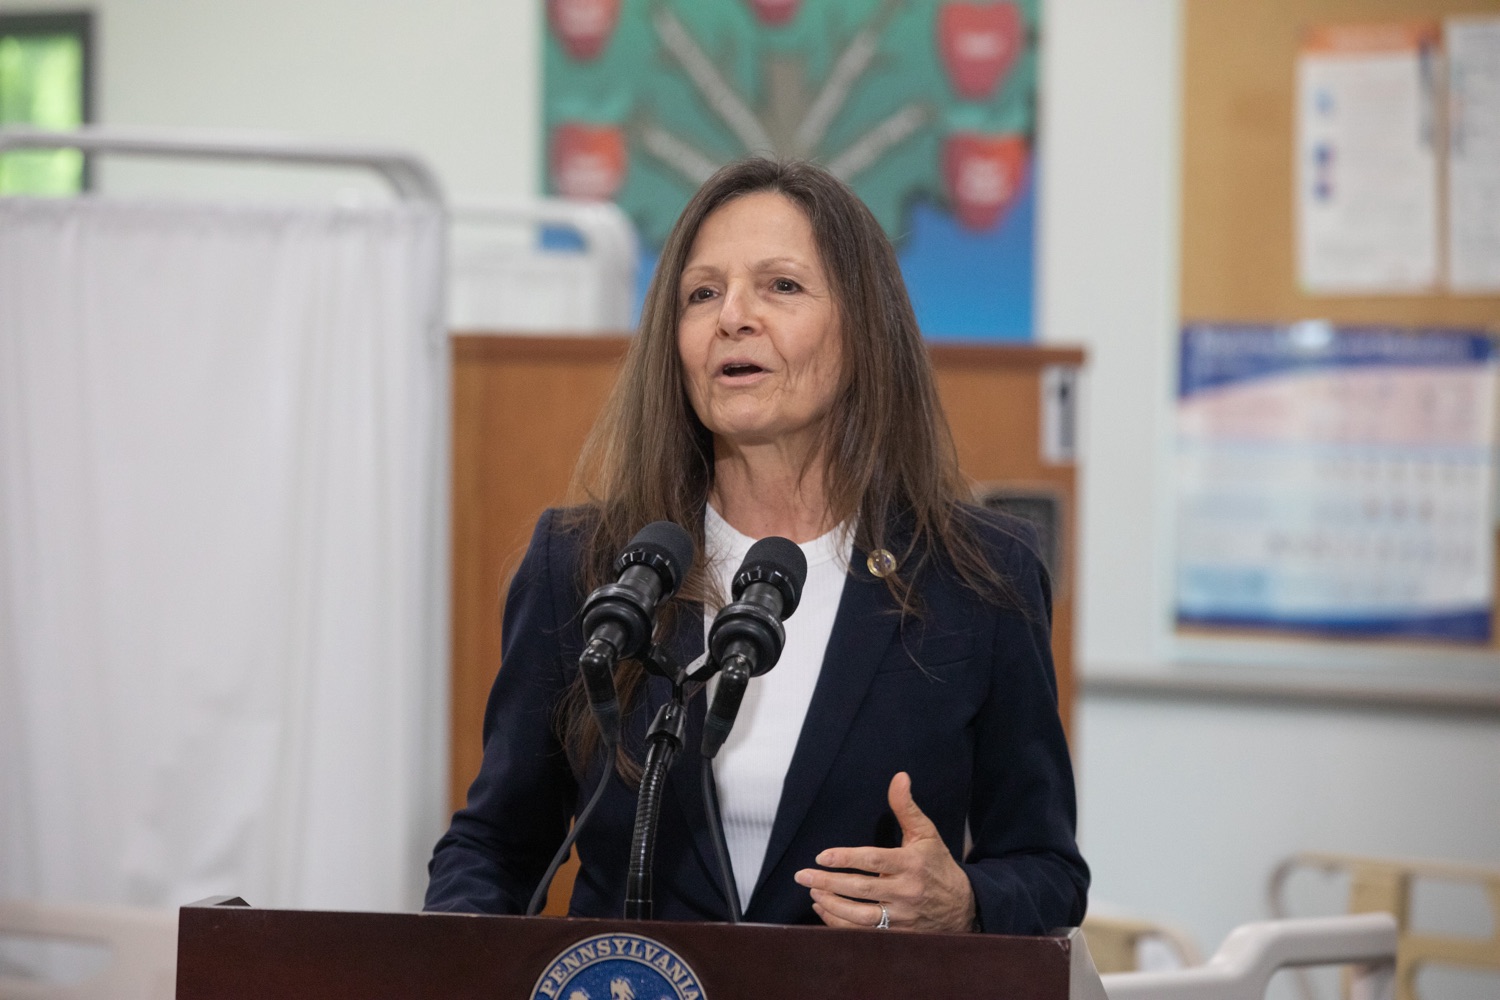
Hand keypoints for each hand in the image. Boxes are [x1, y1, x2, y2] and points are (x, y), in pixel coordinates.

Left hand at [793, 771, 975, 932]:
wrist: (963, 907)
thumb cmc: (937, 865)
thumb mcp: (926, 833)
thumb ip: (906, 807)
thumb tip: (899, 777)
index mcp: (911, 864)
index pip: (874, 861)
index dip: (845, 858)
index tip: (821, 856)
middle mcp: (906, 892)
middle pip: (862, 890)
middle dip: (829, 882)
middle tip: (803, 875)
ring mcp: (902, 917)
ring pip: (861, 917)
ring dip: (832, 905)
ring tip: (813, 891)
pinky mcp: (898, 934)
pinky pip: (864, 934)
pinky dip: (840, 924)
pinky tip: (824, 909)